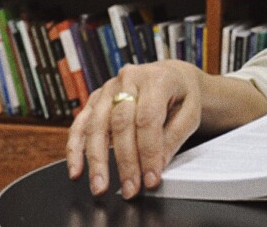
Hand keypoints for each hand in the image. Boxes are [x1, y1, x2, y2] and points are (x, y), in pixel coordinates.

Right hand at [66, 60, 205, 199]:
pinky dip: (76, 149)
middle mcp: (129, 80)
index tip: (150, 178)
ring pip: (97, 125)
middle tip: (129, 189)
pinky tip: (76, 170)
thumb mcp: (190, 112)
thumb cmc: (181, 94)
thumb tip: (157, 165)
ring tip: (100, 187)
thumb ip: (174, 137)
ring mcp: (109, 88)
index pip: (148, 119)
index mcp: (156, 79)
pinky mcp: (95, 99)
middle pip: (121, 123)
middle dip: (124, 161)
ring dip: (96, 160)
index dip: (148, 152)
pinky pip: (80, 124)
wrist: (170, 76)